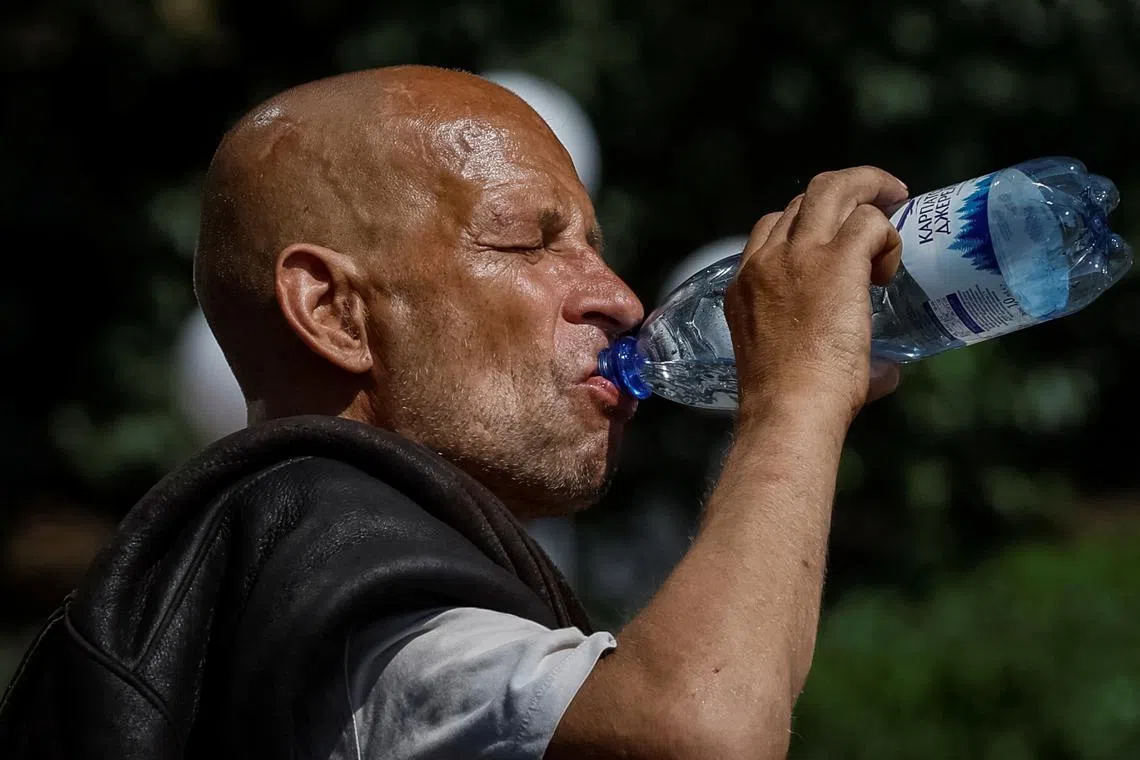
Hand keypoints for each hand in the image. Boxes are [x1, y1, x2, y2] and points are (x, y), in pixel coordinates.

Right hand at [724, 166, 907, 422]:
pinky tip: (890, 267)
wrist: (788, 410)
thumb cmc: (791, 404)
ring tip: (897, 204)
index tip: (839, 243)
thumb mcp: (793, 363)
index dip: (811, 225)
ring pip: (835, 189)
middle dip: (847, 192)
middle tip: (881, 204)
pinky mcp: (836, 262)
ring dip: (870, 189)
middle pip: (805, 196)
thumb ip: (838, 355)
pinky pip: (870, 223)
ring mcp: (798, 256)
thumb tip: (887, 370)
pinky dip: (887, 238)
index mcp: (746, 283)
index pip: (773, 226)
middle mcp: (766, 260)